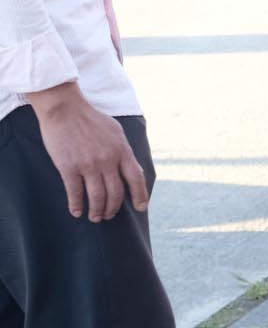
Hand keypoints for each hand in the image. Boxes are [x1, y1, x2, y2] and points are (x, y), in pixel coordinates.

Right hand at [23, 82, 148, 220]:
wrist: (65, 109)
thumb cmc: (91, 119)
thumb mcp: (116, 132)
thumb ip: (124, 151)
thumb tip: (133, 169)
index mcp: (122, 150)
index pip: (136, 178)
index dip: (140, 196)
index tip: (141, 208)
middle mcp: (108, 160)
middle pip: (116, 192)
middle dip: (113, 208)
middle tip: (108, 215)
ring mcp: (89, 164)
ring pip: (97, 196)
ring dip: (97, 210)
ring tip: (95, 217)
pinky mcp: (69, 167)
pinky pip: (75, 192)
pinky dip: (77, 205)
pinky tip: (76, 212)